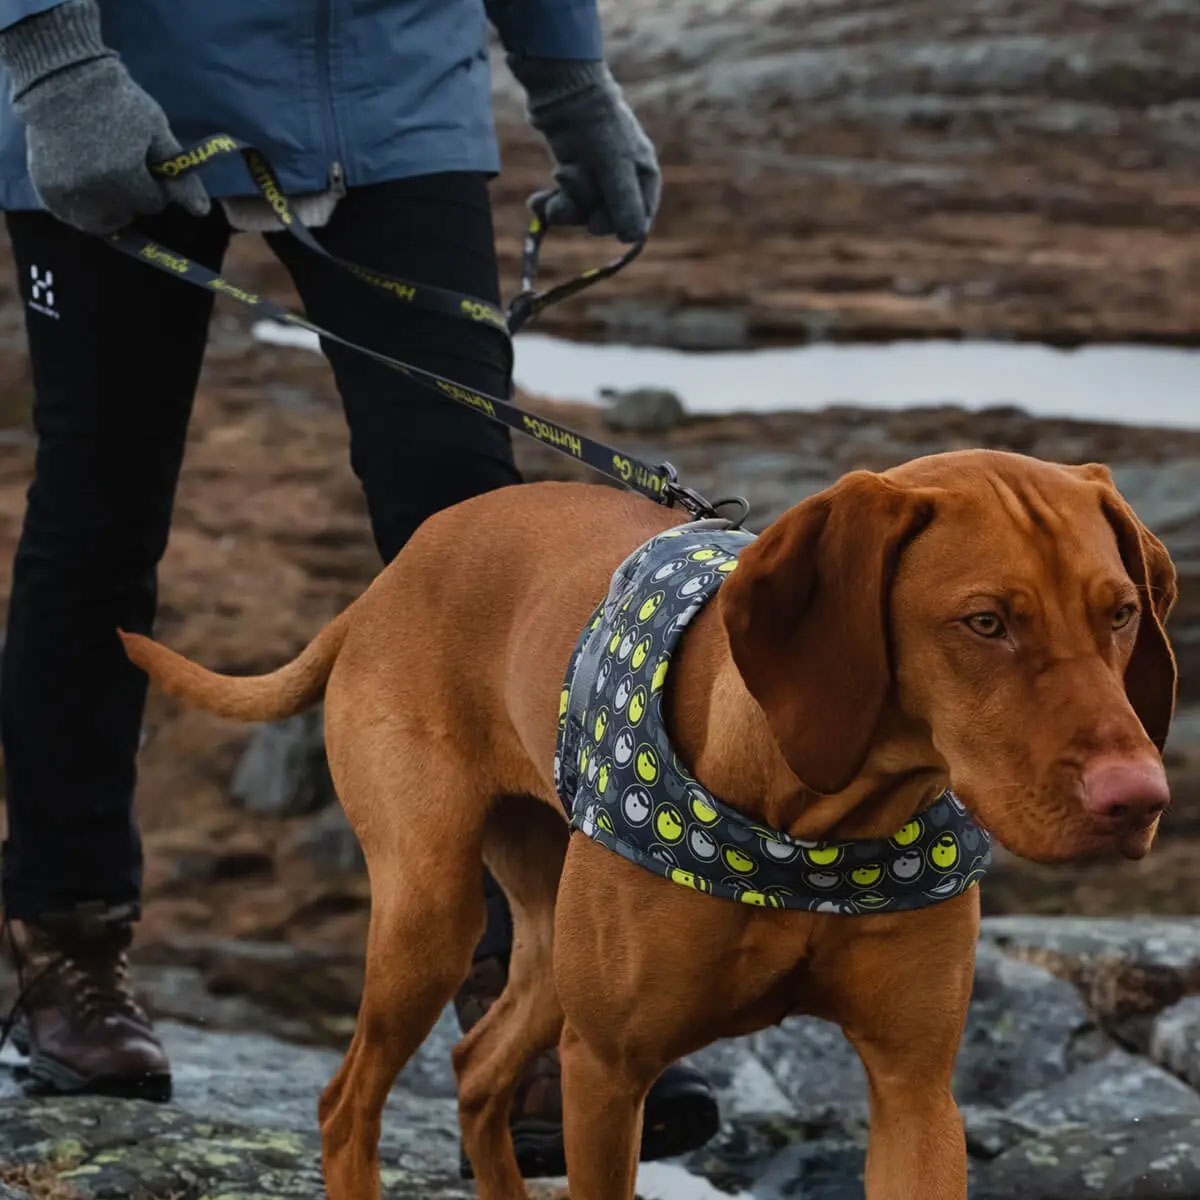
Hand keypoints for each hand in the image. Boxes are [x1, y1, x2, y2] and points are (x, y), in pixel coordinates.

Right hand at [0, 1, 207, 234]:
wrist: (63, 78)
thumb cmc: (119, 103)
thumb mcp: (157, 133)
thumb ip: (180, 176)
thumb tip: (202, 212)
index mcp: (125, 177)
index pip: (153, 204)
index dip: (152, 185)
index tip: (142, 162)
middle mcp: (95, 190)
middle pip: (127, 215)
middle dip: (131, 197)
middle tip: (119, 164)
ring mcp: (68, 191)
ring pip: (100, 223)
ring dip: (107, 208)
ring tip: (103, 177)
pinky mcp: (47, 189)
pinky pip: (71, 216)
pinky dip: (80, 207)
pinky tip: (82, 182)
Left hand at [509, 56, 659, 243]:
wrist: (564, 87)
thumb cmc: (597, 125)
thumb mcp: (613, 165)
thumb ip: (623, 203)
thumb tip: (631, 240)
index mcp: (644, 178)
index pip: (636, 223)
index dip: (613, 225)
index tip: (594, 220)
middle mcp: (625, 180)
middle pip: (605, 220)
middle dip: (583, 209)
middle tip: (568, 178)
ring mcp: (598, 178)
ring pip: (581, 213)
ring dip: (564, 204)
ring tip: (557, 175)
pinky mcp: (574, 173)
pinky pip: (564, 203)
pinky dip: (549, 204)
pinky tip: (535, 202)